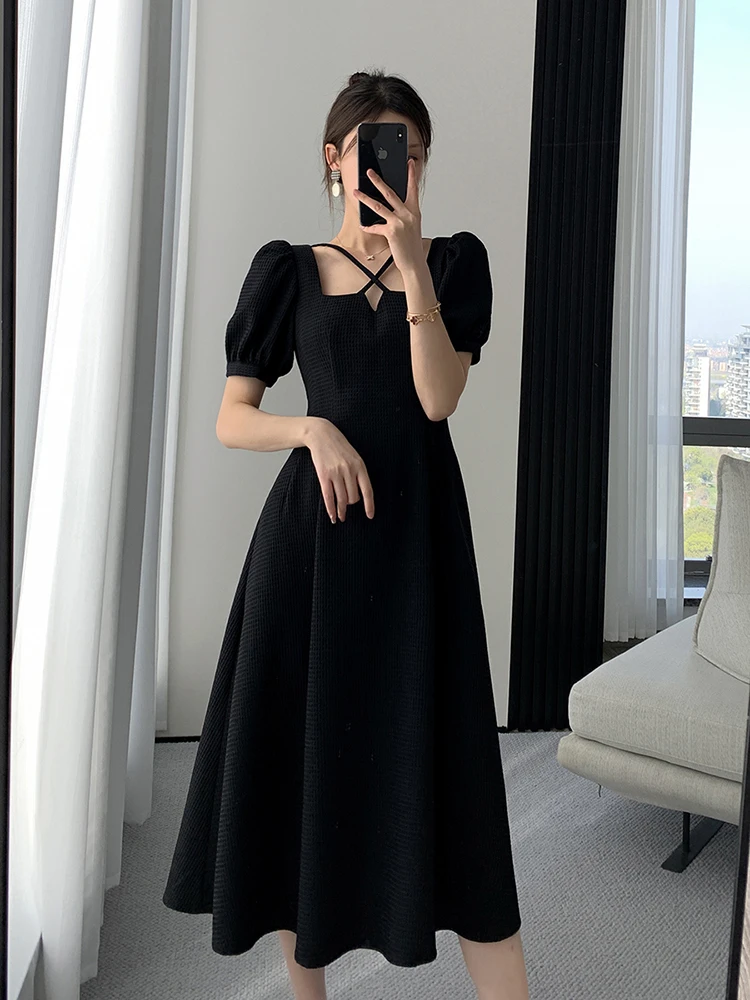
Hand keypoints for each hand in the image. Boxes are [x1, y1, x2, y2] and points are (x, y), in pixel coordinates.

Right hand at [304, 417, 374, 521]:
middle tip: (347, 507)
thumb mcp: (354, 457)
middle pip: (353, 497)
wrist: (322, 434)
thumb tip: (359, 494)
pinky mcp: (324, 475)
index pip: (367, 490)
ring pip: (342, 499)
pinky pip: (329, 496)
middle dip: (351, 504)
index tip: (370, 516)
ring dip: (342, 511)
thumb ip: (358, 473)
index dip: (369, 505)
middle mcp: (349, 470)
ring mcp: (336, 473)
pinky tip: (332, 516)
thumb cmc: (339, 446)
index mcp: (360, 466)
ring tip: (341, 517)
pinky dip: (331, 509)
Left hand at [353, 160, 423, 275]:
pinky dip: (368, 227)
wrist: (415, 263)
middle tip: (370, 171)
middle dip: (378, 180)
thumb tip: (392, 207)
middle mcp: (408, 214)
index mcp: (414, 211)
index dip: (411, 175)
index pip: (413, 189)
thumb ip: (404, 215)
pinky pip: (376, 227)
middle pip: (391, 193)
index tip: (409, 163)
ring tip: (356, 192)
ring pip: (379, 206)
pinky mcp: (391, 232)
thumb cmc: (412, 246)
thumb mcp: (412, 227)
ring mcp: (399, 223)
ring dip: (365, 198)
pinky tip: (363, 226)